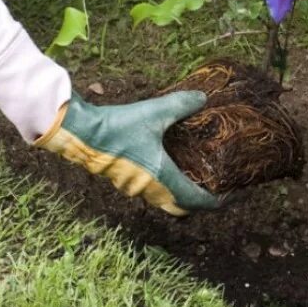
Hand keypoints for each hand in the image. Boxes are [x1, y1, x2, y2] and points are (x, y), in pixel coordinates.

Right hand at [35, 91, 218, 215]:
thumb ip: (180, 105)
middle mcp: (150, 189)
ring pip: (165, 201)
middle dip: (198, 202)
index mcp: (162, 178)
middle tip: (213, 189)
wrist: (79, 133)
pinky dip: (165, 187)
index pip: (195, 201)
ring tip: (195, 177)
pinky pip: (151, 192)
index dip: (215, 201)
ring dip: (181, 195)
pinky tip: (168, 167)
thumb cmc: (117, 127)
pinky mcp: (123, 180)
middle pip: (180, 208)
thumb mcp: (153, 113)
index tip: (229, 197)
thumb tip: (202, 98)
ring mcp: (134, 187)